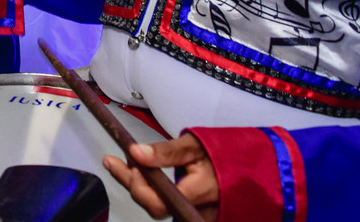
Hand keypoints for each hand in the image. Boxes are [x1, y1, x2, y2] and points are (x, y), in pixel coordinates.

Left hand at [102, 134, 217, 220]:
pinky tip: (140, 175)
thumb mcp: (194, 144)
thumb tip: (137, 152)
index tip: (130, 164)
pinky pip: (163, 206)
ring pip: (156, 207)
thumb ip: (165, 151)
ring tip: (129, 165)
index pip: (160, 202)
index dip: (139, 187)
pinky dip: (148, 190)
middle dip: (132, 184)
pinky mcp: (191, 215)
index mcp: (202, 190)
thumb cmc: (219, 154)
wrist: (240, 165)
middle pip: (154, 207)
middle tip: (118, 162)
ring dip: (137, 186)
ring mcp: (196, 216)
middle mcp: (200, 210)